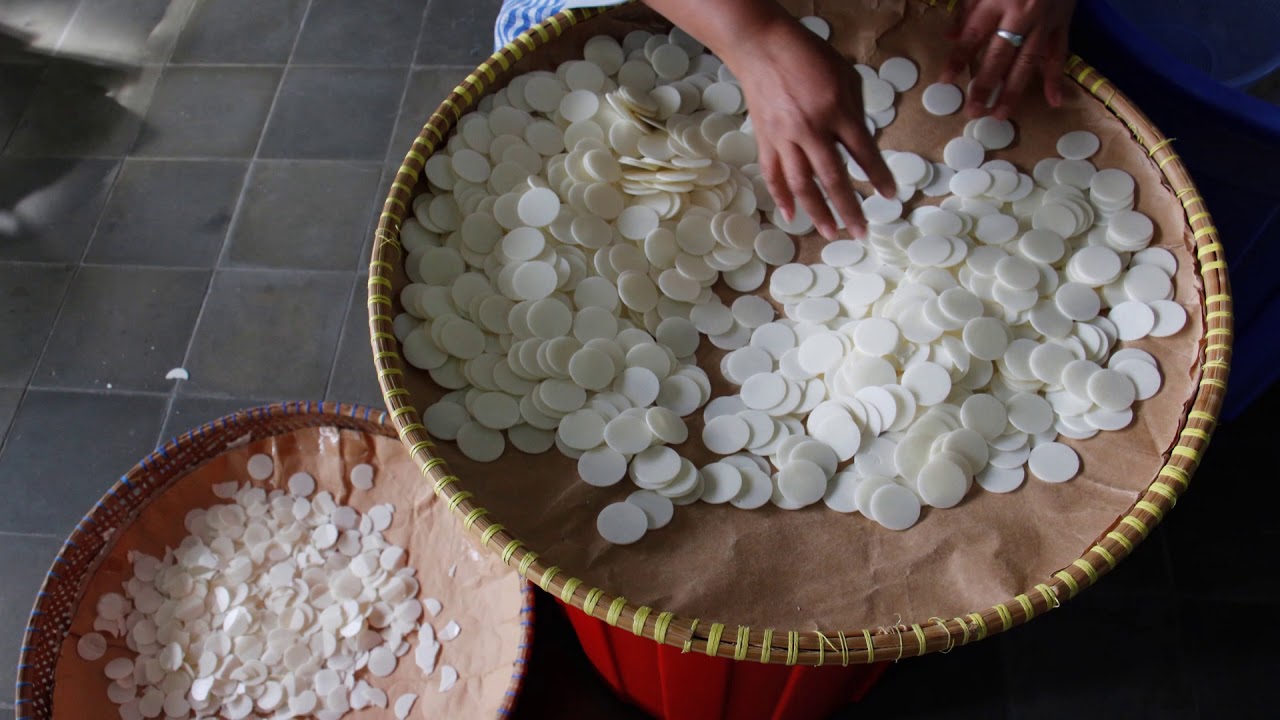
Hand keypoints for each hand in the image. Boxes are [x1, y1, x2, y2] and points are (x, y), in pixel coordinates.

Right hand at [723, 18, 894, 239]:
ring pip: (802, 184)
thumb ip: (855, 113)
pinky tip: (791, 216)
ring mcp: (785, 137)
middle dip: (849, 208)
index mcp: (836, 109)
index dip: (878, 177)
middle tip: (861, 232)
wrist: (763, 46)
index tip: (889, 196)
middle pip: (833, 177)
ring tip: (830, 232)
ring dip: (817, 212)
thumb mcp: (846, 77)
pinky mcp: (765, 139)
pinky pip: (773, 174)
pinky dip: (782, 197)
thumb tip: (862, 146)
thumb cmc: (809, 58)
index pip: (863, 152)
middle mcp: (811, 128)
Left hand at [941, 0, 1076, 119]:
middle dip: (985, 86)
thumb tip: (950, 37)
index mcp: (997, 0)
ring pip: (1028, 62)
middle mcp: (1021, 14)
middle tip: (973, 111)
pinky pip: (1060, 54)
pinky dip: (1056, 78)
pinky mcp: (1063, 23)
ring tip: (1000, 114)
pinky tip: (1053, 101)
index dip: (957, 60)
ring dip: (1014, 91)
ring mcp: (1045, 21)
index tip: (945, 81)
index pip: (972, 36)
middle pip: (1000, 56)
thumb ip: (966, 8)